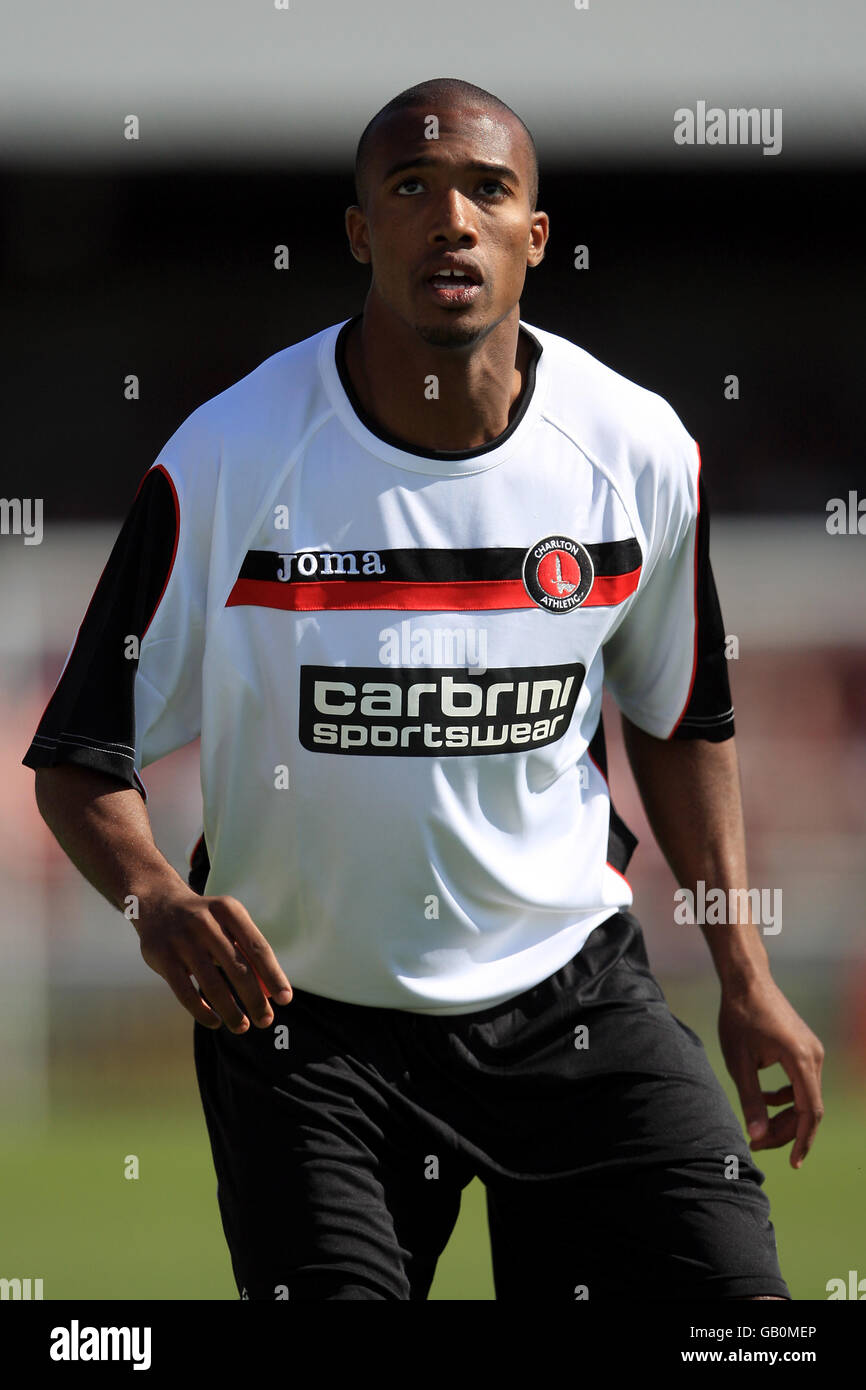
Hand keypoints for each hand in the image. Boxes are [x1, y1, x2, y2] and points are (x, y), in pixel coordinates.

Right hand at [133, 881, 292, 1032]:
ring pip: (212, 984)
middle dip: (255, 999)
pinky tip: (215, 1022)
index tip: (285, 999)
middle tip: (265, 1020)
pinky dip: (202, 1011)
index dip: (273, 975)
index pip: (257, 948)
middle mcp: (205, 922)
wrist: (158, 903)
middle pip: (238, 968)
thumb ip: (248, 953)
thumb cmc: (206, 921)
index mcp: (228, 910)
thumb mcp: (228, 924)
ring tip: (242, 1026)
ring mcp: (182, 940)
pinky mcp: (162, 957)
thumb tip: (270, 992)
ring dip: (230, 1010)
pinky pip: (185, 992)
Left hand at [717, 974, 823, 1168]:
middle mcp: (814, 1056)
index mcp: (801, 1059)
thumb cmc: (739, 1017)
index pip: (810, 1111)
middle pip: (809, 1108)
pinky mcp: (805, 1049)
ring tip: (757, 1130)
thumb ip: (751, 1100)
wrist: (747, 981)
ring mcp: (812, 1051)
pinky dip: (786, 1098)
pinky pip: (802, 1084)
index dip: (802, 1140)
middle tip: (756, 1144)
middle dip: (786, 1131)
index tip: (793, 1164)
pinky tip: (763, 1099)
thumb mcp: (739, 1062)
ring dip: (785, 1116)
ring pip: (806, 1097)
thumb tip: (758, 1136)